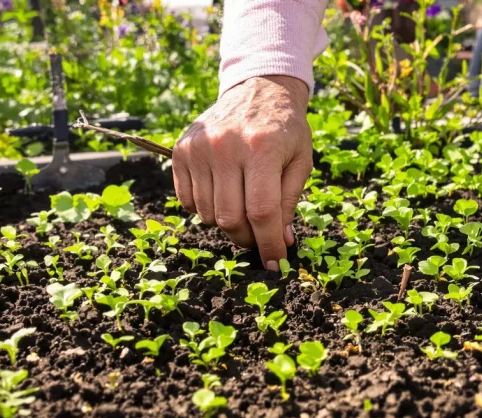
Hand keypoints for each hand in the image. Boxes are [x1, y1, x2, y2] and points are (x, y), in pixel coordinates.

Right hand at [172, 76, 312, 270]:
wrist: (258, 89)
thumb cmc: (286, 130)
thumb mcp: (300, 161)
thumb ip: (290, 202)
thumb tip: (280, 241)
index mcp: (261, 148)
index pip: (262, 211)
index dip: (269, 243)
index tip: (277, 263)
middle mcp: (225, 146)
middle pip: (230, 218)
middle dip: (248, 238)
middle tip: (260, 237)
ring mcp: (198, 148)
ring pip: (208, 214)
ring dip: (228, 223)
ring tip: (244, 208)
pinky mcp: (181, 150)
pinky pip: (188, 201)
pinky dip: (206, 209)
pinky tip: (224, 193)